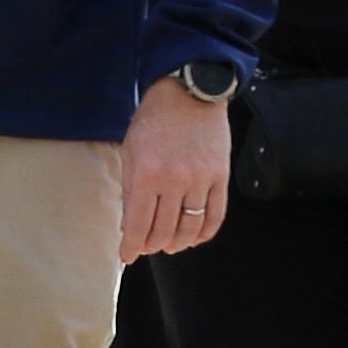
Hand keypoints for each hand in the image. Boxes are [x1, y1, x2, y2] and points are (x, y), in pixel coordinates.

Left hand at [121, 77, 234, 260]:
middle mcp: (175, 180)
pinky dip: (205, 233)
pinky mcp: (220, 176)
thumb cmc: (155, 118)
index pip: (138, 224)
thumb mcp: (131, 150)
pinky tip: (194, 237)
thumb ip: (130, 188)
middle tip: (146, 248)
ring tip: (169, 245)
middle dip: (151, 245)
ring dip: (177, 242)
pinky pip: (215, 215)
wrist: (189, 91)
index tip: (127, 256)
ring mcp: (201, 179)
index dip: (131, 246)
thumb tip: (129, 224)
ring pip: (190, 227)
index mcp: (148, 173)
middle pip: (163, 230)